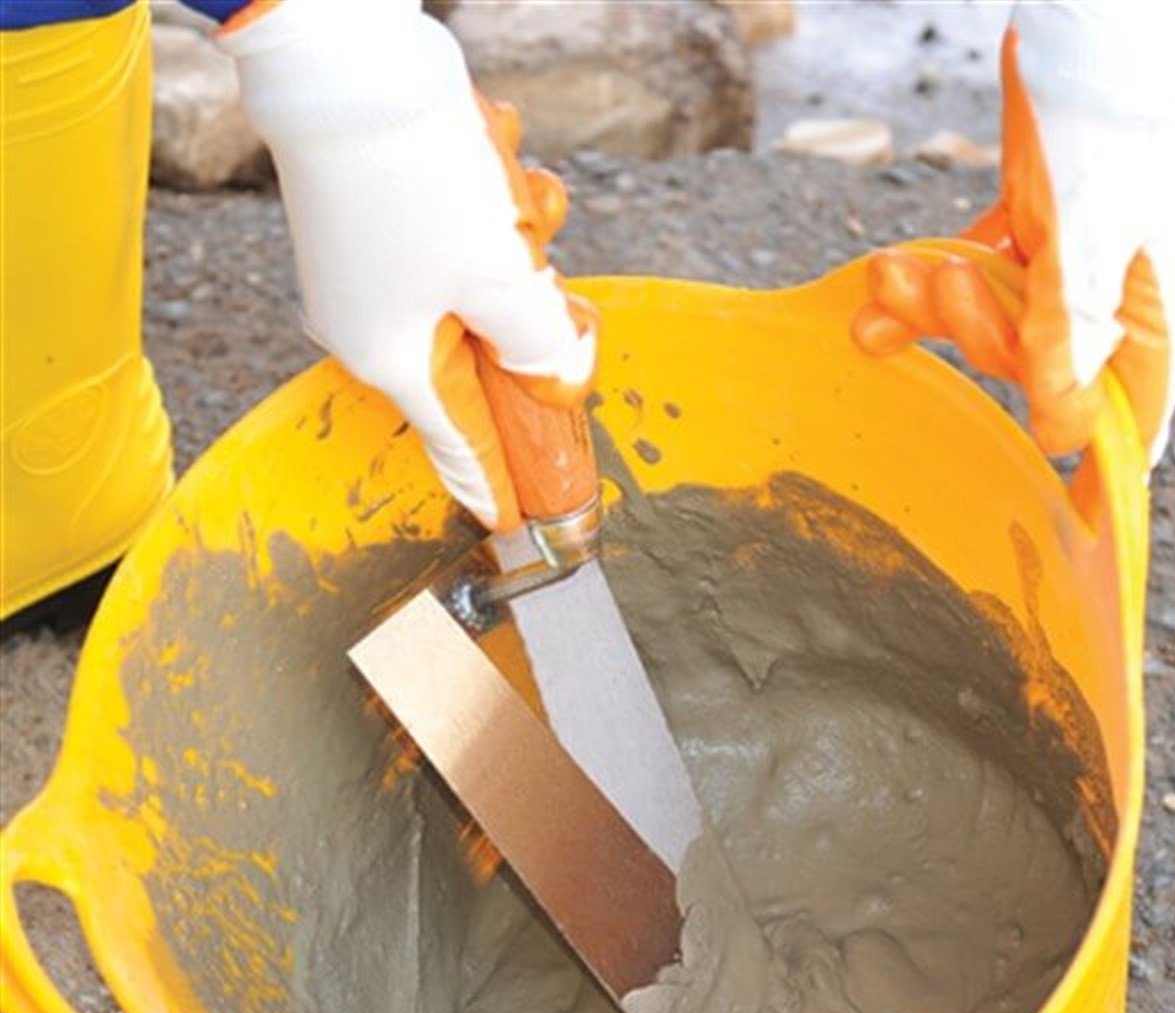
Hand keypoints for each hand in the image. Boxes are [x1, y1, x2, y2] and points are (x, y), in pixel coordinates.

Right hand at [221, 0, 595, 530]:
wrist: (339, 54)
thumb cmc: (415, 178)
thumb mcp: (500, 275)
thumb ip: (543, 343)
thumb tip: (564, 379)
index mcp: (395, 360)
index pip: (458, 443)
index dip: (490, 484)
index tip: (508, 524)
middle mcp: (377, 327)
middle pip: (484, 357)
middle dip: (526, 310)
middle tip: (536, 262)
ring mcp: (379, 275)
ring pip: (484, 287)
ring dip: (513, 238)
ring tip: (499, 180)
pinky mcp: (390, 224)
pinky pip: (463, 239)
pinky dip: (489, 203)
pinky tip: (486, 154)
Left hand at [854, 6, 1174, 462]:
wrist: (1092, 4)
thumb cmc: (1116, 96)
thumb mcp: (1095, 221)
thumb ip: (1073, 328)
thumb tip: (1061, 432)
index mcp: (1151, 307)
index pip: (1128, 420)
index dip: (1090, 476)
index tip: (1046, 526)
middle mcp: (1114, 293)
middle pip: (1038, 370)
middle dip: (978, 340)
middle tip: (946, 291)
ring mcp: (1072, 258)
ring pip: (996, 322)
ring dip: (936, 309)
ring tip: (889, 277)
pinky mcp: (1033, 222)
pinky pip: (975, 275)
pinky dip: (926, 285)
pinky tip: (875, 299)